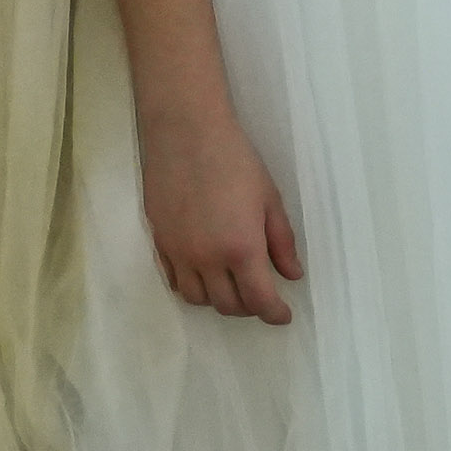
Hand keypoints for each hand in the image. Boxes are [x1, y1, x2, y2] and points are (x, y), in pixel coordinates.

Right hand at [141, 100, 302, 324]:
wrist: (186, 134)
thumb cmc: (236, 161)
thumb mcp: (270, 200)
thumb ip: (282, 242)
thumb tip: (291, 275)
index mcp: (241, 249)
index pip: (259, 300)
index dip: (274, 314)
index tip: (283, 316)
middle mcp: (207, 259)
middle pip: (228, 305)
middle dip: (250, 308)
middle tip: (262, 296)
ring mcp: (179, 254)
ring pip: (198, 299)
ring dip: (220, 300)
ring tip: (234, 286)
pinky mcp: (159, 243)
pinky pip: (174, 282)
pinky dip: (192, 287)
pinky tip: (205, 275)